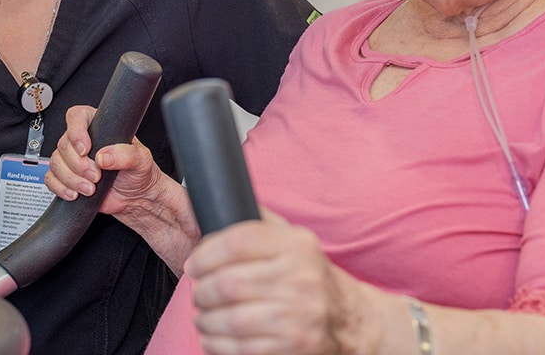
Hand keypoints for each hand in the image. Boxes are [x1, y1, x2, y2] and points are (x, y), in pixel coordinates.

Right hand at [45, 104, 165, 216]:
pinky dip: (61, 188)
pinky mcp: (67, 178)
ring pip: (55, 162)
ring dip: (71, 178)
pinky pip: (51, 179)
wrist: (135, 198)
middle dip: (78, 164)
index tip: (86, 149)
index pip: (77, 117)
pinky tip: (76, 194)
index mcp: (100, 127)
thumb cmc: (139, 173)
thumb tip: (103, 156)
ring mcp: (73, 160)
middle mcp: (84, 141)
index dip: (76, 131)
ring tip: (90, 188)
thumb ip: (126, 155)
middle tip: (96, 175)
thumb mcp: (141, 159)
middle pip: (64, 144)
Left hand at [185, 211, 371, 354]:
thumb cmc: (310, 277)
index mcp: (297, 245)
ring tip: (203, 316)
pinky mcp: (295, 347)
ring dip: (206, 320)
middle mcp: (301, 278)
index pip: (239, 241)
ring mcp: (300, 315)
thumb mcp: (294, 241)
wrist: (350, 319)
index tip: (194, 264)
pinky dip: (218, 344)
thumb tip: (216, 204)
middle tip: (197, 292)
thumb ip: (259, 223)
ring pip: (233, 319)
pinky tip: (213, 336)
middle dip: (202, 290)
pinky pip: (243, 348)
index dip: (207, 253)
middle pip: (230, 283)